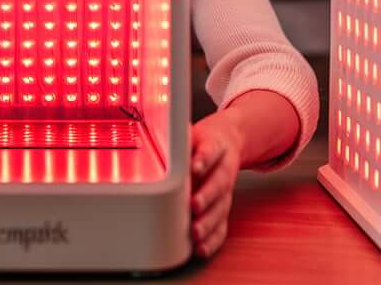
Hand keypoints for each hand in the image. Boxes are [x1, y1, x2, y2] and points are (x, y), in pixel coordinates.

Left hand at [189, 110, 244, 258]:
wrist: (227, 144)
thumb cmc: (203, 142)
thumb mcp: (191, 133)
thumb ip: (177, 138)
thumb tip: (153, 135)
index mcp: (214, 148)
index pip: (210, 152)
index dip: (202, 160)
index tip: (194, 167)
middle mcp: (223, 171)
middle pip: (218, 184)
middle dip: (206, 197)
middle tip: (194, 206)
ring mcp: (225, 192)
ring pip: (220, 208)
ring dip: (208, 222)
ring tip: (196, 232)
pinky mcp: (223, 208)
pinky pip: (222, 226)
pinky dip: (212, 239)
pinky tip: (202, 247)